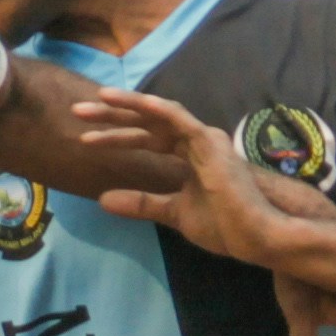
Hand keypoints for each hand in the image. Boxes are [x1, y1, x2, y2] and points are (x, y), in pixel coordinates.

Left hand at [82, 89, 300, 266]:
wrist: (257, 236)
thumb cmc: (226, 225)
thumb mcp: (173, 213)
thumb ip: (141, 203)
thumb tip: (102, 200)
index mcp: (188, 155)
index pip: (146, 138)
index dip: (116, 136)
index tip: (85, 138)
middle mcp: (194, 141)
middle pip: (147, 120)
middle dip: (113, 114)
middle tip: (78, 110)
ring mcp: (204, 139)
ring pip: (160, 112)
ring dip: (129, 105)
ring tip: (99, 99)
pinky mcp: (211, 143)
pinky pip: (182, 120)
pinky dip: (160, 109)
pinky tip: (138, 103)